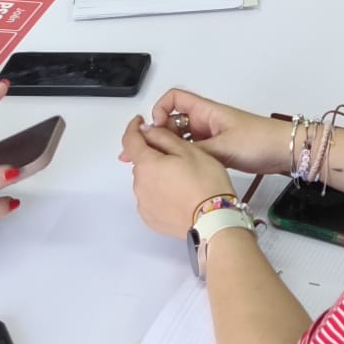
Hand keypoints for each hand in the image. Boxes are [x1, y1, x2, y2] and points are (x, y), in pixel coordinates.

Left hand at [121, 117, 236, 240]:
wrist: (214, 220)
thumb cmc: (206, 184)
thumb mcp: (188, 150)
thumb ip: (163, 137)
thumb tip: (148, 130)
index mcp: (147, 164)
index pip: (130, 140)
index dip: (134, 128)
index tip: (139, 123)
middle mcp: (140, 185)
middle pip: (141, 162)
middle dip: (153, 155)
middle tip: (177, 155)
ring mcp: (144, 204)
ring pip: (147, 180)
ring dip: (158, 175)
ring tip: (183, 178)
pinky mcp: (151, 218)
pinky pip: (151, 198)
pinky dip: (160, 193)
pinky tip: (179, 193)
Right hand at [131, 88, 291, 175]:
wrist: (284, 152)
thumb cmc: (259, 141)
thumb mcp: (222, 147)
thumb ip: (193, 150)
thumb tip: (166, 151)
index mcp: (207, 111)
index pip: (174, 99)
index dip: (160, 110)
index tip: (156, 129)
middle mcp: (206, 121)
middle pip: (173, 121)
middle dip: (159, 134)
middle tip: (146, 153)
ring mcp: (212, 136)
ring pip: (182, 138)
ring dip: (170, 148)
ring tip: (158, 165)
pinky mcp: (219, 150)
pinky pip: (194, 151)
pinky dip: (184, 158)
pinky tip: (178, 170)